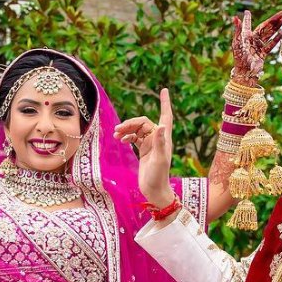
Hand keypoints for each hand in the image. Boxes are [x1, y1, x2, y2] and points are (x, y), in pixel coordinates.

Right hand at [116, 89, 175, 207]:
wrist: (154, 191)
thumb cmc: (158, 177)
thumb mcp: (159, 160)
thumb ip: (159, 143)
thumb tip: (161, 125)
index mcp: (164, 139)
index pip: (166, 116)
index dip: (165, 103)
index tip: (164, 90)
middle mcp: (158, 139)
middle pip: (144, 123)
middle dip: (131, 123)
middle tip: (117, 130)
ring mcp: (151, 144)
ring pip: (138, 130)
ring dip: (127, 129)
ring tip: (116, 135)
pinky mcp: (144, 150)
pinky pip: (135, 138)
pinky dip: (127, 136)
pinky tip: (120, 139)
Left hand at [230, 10, 281, 85]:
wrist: (246, 73)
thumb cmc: (240, 58)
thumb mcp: (238, 43)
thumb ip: (238, 30)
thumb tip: (235, 17)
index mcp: (245, 37)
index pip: (248, 24)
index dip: (247, 18)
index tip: (246, 11)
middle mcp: (252, 40)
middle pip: (264, 28)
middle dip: (272, 20)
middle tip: (281, 13)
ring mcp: (258, 47)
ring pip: (269, 34)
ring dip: (276, 27)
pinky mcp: (263, 54)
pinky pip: (270, 45)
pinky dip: (276, 39)